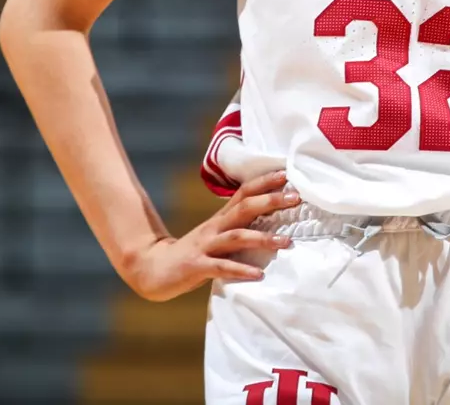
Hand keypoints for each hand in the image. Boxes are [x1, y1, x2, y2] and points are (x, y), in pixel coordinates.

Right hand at [119, 171, 297, 301]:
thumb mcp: (217, 236)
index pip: (244, 192)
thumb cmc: (194, 254)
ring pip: (236, 236)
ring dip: (262, 238)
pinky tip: (259, 275)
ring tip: (286, 242)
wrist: (153, 269)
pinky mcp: (197, 266)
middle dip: (271, 201)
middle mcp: (214, 228)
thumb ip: (239, 228)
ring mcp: (205, 246)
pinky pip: (221, 268)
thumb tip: (274, 222)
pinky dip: (241, 270)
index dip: (265, 182)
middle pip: (245, 208)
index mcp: (220, 218)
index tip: (288, 174)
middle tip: (297, 198)